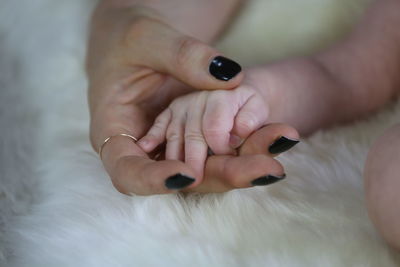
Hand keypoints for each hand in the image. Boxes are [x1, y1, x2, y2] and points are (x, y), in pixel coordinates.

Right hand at [87, 2, 298, 194]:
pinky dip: (244, 147)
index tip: (188, 173)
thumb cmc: (128, 37)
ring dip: (240, 165)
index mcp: (114, 128)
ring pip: (202, 168)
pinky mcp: (189, 138)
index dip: (154, 179)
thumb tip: (229, 76)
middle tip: (265, 168)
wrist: (139, 38)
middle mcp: (141, 148)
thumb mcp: (147, 37)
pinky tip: (275, 139)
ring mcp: (167, 146)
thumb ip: (182, 55)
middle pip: (178, 178)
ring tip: (277, 153)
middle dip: (221, 175)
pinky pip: (215, 150)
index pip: (127, 171)